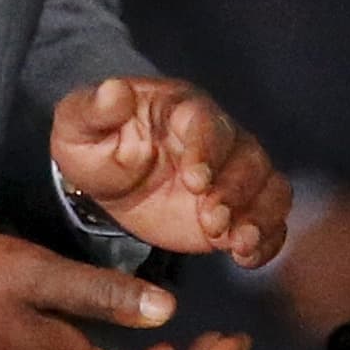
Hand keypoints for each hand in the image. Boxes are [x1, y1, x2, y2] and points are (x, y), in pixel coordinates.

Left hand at [51, 78, 290, 266]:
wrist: (111, 179)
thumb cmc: (95, 146)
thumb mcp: (78, 126)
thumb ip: (91, 109)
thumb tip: (113, 91)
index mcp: (182, 111)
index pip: (207, 123)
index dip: (208, 151)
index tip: (195, 181)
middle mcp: (219, 138)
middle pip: (248, 157)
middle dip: (234, 191)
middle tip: (211, 222)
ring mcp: (233, 174)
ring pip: (270, 186)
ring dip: (259, 215)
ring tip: (237, 244)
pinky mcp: (239, 207)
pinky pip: (271, 219)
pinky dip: (268, 239)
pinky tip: (246, 258)